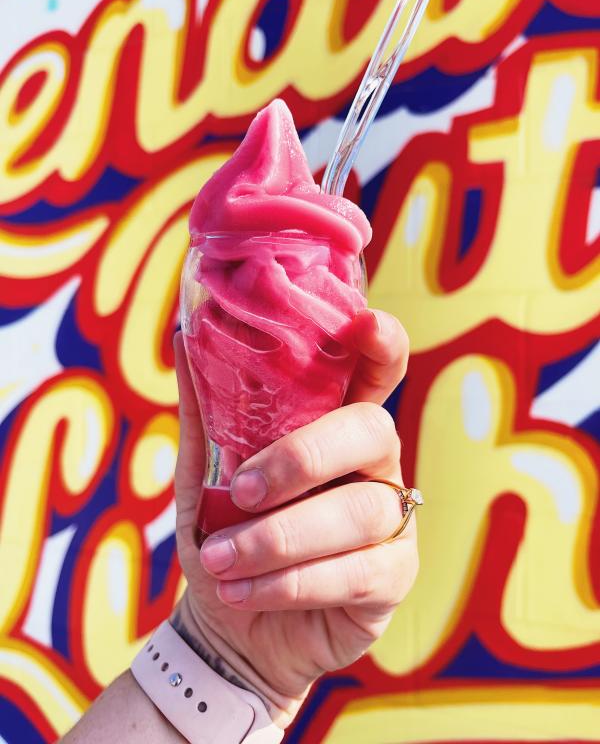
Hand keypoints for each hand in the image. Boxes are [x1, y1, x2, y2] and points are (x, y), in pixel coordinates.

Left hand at [171, 309, 415, 725]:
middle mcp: (373, 465)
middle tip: (239, 490)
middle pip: (373, 431)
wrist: (228, 624)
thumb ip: (205, 415)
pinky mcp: (394, 576)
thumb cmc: (225, 537)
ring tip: (219, 558)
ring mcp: (391, 519)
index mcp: (333, 427)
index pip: (377, 373)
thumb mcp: (205, 477)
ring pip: (360, 511)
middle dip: (303, 458)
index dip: (382, 346)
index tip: (366, 324)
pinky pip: (355, 573)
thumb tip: (187, 338)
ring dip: (279, 537)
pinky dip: (288, 582)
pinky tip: (241, 590)